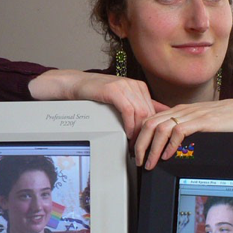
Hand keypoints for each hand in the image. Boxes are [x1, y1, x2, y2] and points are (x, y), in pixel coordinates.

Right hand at [29, 70, 167, 139]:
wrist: (77, 84)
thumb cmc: (98, 94)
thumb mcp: (122, 99)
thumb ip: (138, 107)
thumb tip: (154, 120)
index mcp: (140, 87)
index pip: (154, 110)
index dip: (154, 128)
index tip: (152, 142)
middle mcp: (135, 85)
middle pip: (149, 113)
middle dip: (147, 133)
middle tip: (143, 148)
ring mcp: (125, 86)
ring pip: (140, 113)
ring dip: (138, 132)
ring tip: (134, 145)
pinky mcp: (114, 90)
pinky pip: (128, 111)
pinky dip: (130, 125)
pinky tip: (127, 134)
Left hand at [135, 97, 232, 169]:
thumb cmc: (226, 120)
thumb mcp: (200, 123)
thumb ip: (185, 129)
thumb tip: (170, 146)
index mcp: (180, 111)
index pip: (150, 119)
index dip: (139, 136)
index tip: (137, 151)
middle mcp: (182, 111)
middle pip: (149, 123)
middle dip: (140, 144)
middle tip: (138, 160)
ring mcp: (191, 115)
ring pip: (160, 128)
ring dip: (152, 148)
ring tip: (150, 162)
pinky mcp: (202, 122)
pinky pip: (179, 131)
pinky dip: (170, 145)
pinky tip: (168, 156)